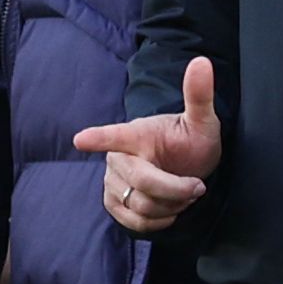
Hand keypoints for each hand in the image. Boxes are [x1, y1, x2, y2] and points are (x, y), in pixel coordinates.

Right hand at [73, 56, 222, 234]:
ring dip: (172, 206)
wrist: (184, 165)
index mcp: (136, 134)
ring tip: (182, 195)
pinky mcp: (113, 202)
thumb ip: (198, 95)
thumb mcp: (202, 120)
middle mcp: (117, 157)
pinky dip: (158, 221)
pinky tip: (169, 210)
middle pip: (143, 182)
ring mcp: (112, 181)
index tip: (81, 139)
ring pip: (141, 205)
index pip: (114, 135)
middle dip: (177, 189)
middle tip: (198, 186)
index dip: (98, 138)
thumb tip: (202, 62)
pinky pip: (134, 222)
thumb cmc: (191, 141)